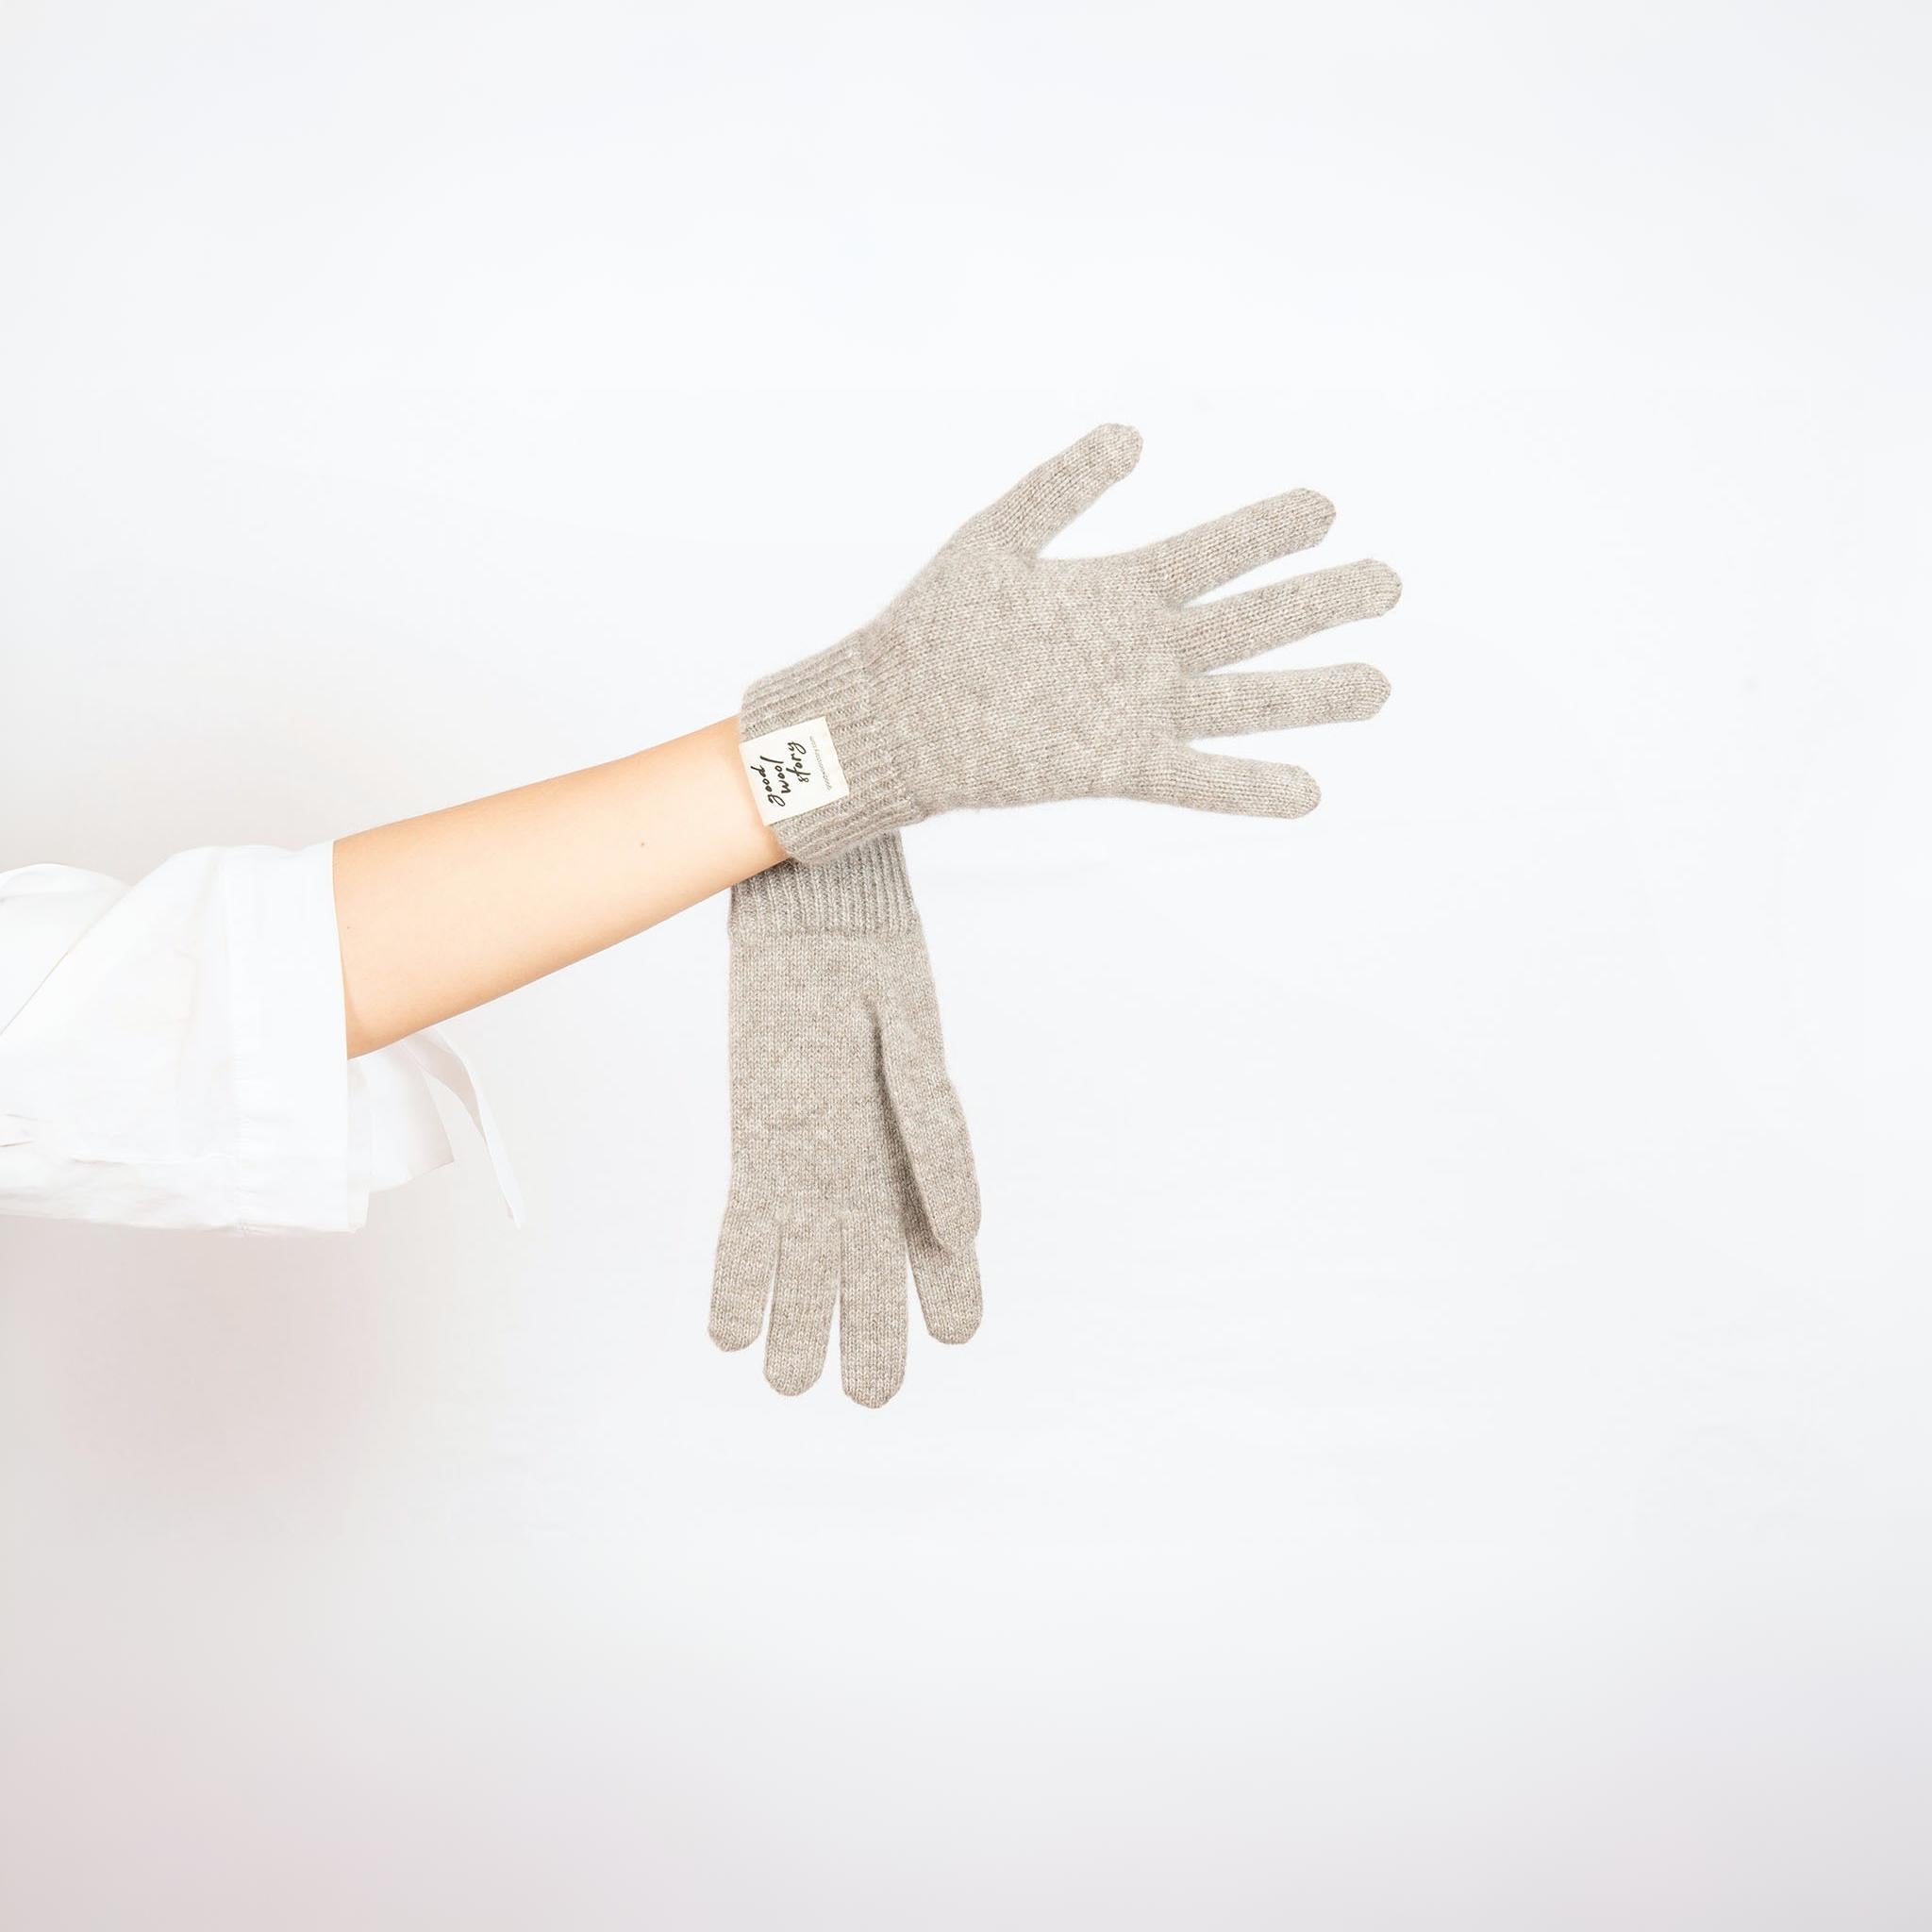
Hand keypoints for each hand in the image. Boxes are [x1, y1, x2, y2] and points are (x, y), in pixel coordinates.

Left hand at [741, 425, 1400, 863]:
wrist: (892, 715)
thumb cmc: (933, 626)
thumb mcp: (996, 537)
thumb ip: (1061, 487)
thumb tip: (1133, 434)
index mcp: (1119, 590)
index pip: (1213, 553)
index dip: (1268, 531)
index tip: (1325, 507)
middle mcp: (1142, 649)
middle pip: (1251, 622)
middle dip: (1321, 603)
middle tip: (1390, 582)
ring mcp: (1136, 709)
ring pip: (1243, 700)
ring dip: (1310, 696)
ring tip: (1378, 686)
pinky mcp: (1117, 765)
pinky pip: (1198, 778)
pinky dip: (1251, 788)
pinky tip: (1308, 794)